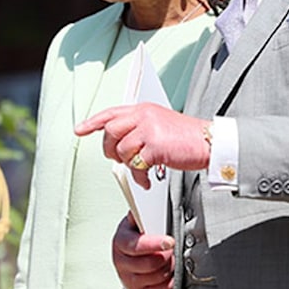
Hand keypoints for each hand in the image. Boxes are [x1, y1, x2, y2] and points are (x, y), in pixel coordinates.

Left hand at [75, 102, 210, 187]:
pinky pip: (136, 165)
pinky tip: (147, 179)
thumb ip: (138, 128)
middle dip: (110, 149)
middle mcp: (144, 115)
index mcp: (144, 108)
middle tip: (119, 159)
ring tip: (141, 169)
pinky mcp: (155, 146)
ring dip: (129, 164)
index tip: (80, 130)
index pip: (111, 112)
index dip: (92, 122)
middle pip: (111, 131)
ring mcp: (149, 129)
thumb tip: (118, 144)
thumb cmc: (186, 137)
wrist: (209, 142)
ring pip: (122, 150)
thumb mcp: (159, 123)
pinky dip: (140, 176)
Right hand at [112, 213, 174, 288]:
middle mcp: (121, 262)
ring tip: (172, 258)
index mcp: (120, 241)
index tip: (170, 241)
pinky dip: (168, 281)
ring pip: (156, 277)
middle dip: (166, 256)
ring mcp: (128, 278)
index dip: (155, 244)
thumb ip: (141, 214)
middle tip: (173, 249)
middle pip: (149, 264)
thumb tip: (146, 204)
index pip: (137, 246)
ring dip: (169, 268)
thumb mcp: (135, 221)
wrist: (126, 255)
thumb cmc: (135, 234)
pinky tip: (170, 272)